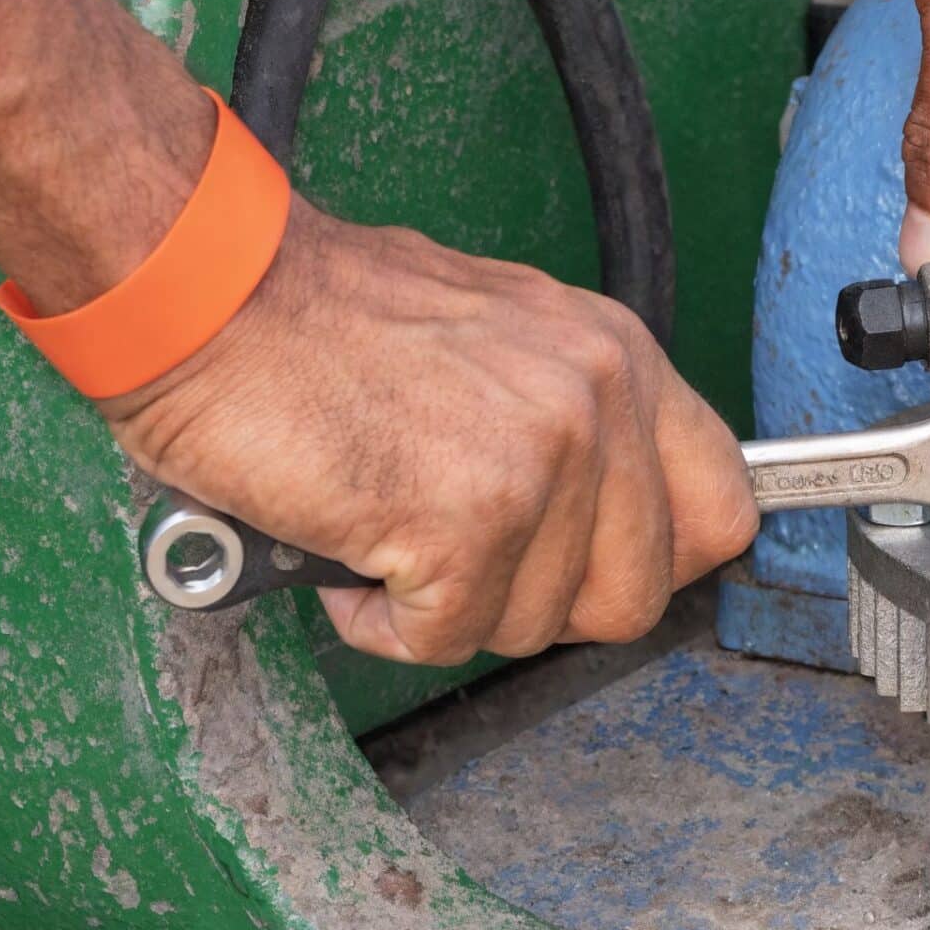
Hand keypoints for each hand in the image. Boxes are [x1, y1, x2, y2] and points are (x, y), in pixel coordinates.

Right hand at [100, 204, 758, 664]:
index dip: (655, 561)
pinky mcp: (463, 522)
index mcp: (617, 355)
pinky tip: (348, 548)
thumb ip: (571, 414)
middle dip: (541, 604)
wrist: (208, 290)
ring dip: (447, 606)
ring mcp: (538, 461)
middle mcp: (597, 400)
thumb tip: (610, 513)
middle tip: (463, 561)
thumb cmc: (318, 317)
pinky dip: (381, 620)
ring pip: (535, 626)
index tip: (594, 568)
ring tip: (385, 526)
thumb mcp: (499, 336)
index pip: (721, 507)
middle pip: (635, 595)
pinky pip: (444, 639)